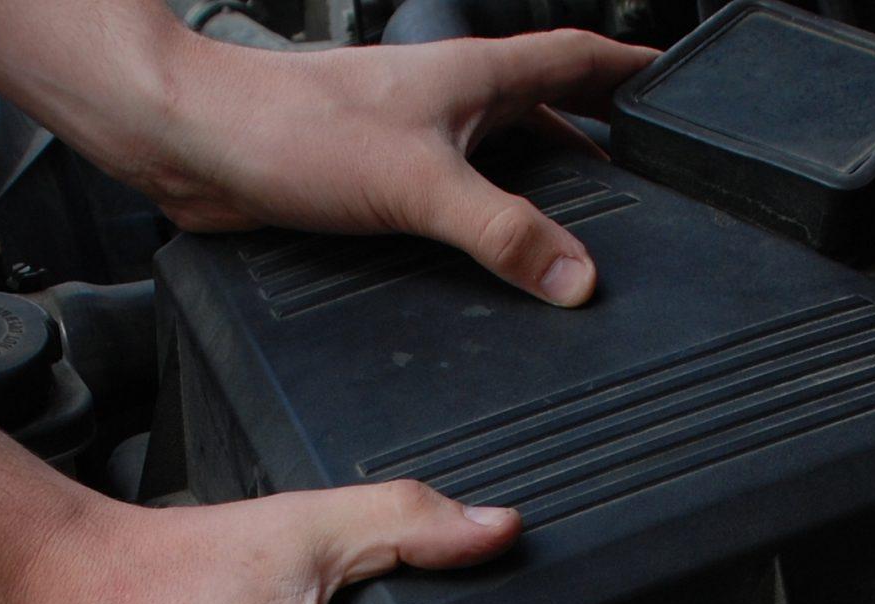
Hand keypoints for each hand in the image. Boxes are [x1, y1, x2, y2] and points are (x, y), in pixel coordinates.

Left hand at [121, 31, 656, 305]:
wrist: (197, 144)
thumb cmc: (292, 130)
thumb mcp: (420, 184)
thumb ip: (504, 232)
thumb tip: (577, 276)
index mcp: (476, 76)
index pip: (579, 57)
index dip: (633, 69)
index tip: (677, 86)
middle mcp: (451, 99)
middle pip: (548, 107)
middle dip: (600, 135)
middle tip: (646, 172)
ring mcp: (416, 135)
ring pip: (503, 154)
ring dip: (545, 182)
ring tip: (589, 221)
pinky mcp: (380, 176)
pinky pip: (460, 195)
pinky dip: (491, 220)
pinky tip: (497, 256)